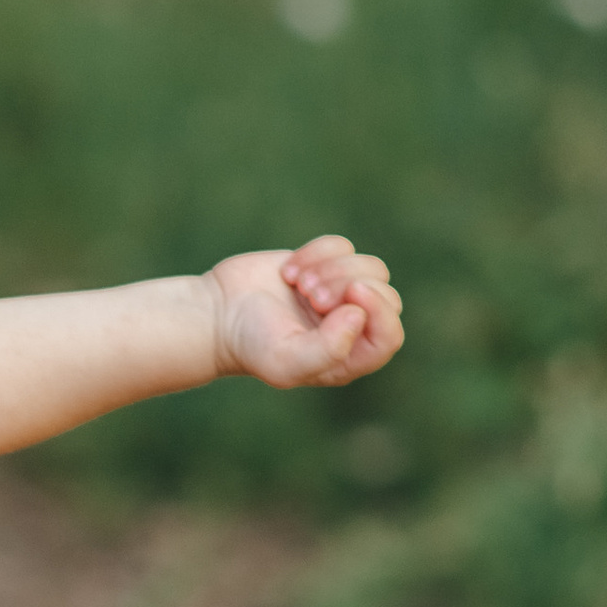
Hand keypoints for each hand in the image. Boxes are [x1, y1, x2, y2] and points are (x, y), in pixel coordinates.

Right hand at [210, 235, 403, 390]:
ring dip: (332, 268)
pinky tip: (289, 271)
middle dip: (348, 287)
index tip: (352, 294)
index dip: (379, 310)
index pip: (390, 334)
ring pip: (370, 266)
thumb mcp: (286, 361)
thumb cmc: (251, 344)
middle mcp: (352, 326)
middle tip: (311, 295)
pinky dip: (317, 252)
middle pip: (384, 295)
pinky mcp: (325, 264)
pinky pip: (342, 246)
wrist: (216, 313)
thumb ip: (328, 349)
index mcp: (350, 357)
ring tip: (299, 284)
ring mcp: (341, 293)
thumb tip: (359, 315)